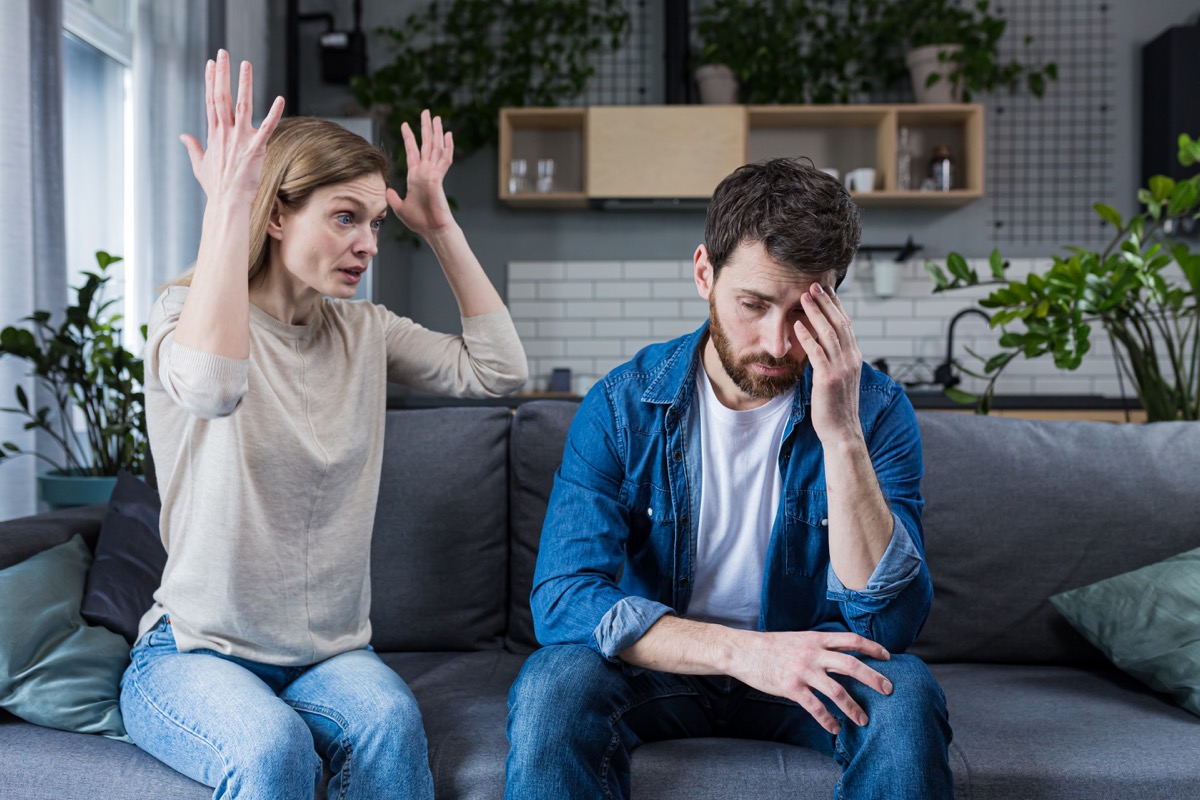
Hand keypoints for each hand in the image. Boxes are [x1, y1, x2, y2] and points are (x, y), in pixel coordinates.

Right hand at [179, 50, 284, 203]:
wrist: (227, 203)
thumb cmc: (216, 187)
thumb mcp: (199, 164)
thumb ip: (193, 147)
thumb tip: (183, 135)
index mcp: (214, 134)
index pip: (211, 101)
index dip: (211, 81)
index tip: (211, 64)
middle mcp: (225, 133)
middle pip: (222, 97)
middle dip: (223, 73)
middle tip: (223, 53)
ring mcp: (240, 139)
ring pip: (242, 105)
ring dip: (244, 83)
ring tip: (245, 64)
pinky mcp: (256, 149)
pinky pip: (267, 127)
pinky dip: (274, 113)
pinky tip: (280, 98)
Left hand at [388, 109, 455, 237]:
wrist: (432, 229)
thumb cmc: (420, 222)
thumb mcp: (400, 207)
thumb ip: (393, 197)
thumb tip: (387, 190)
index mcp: (416, 176)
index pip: (412, 152)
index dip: (409, 138)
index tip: (405, 124)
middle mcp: (425, 171)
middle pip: (426, 145)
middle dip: (425, 128)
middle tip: (426, 112)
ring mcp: (433, 173)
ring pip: (435, 147)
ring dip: (436, 132)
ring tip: (436, 117)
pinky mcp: (438, 178)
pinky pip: (444, 159)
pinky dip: (447, 146)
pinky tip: (448, 135)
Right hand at [733, 630, 891, 734]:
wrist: (743, 651)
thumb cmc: (772, 646)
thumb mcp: (800, 639)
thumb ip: (820, 646)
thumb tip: (841, 654)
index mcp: (817, 639)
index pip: (852, 640)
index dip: (872, 648)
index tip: (888, 657)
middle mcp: (813, 653)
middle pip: (851, 665)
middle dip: (873, 678)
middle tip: (889, 690)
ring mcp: (803, 671)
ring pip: (837, 691)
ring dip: (853, 707)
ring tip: (863, 720)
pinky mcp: (791, 687)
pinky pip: (815, 707)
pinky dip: (828, 720)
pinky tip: (835, 729)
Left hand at [795, 284, 863, 444]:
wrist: (842, 432)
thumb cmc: (836, 407)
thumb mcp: (840, 379)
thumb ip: (835, 361)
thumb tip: (824, 347)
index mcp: (854, 357)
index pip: (846, 325)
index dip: (836, 306)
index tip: (827, 291)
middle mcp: (851, 359)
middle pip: (839, 323)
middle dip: (826, 303)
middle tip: (813, 285)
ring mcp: (841, 368)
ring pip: (828, 333)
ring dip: (815, 313)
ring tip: (804, 297)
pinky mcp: (828, 378)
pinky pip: (817, 352)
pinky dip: (807, 336)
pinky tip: (797, 325)